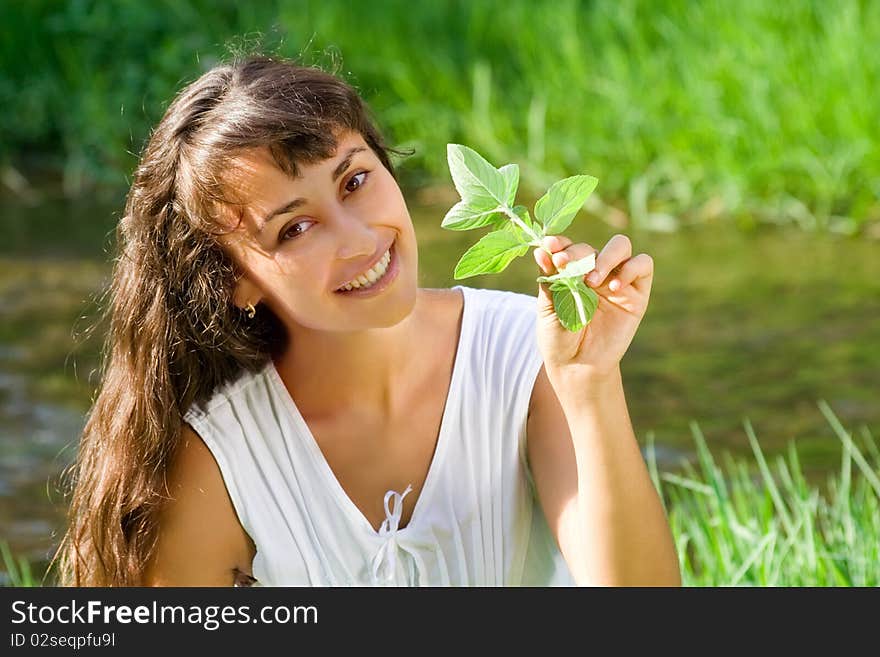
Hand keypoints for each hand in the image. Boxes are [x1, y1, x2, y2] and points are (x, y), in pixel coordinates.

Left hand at [533, 234, 653, 384]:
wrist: (577, 367)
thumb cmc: (558, 338)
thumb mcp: (548, 308)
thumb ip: (549, 279)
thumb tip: (540, 250)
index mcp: (570, 272)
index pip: (568, 247)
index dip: (560, 242)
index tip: (550, 245)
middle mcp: (594, 272)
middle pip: (592, 246)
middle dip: (577, 253)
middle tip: (565, 265)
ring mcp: (616, 281)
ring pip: (621, 246)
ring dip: (605, 257)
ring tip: (591, 281)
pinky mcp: (636, 294)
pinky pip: (643, 266)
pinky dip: (630, 269)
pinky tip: (613, 287)